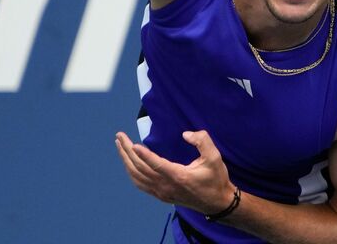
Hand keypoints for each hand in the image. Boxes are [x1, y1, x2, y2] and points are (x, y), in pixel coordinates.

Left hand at [115, 131, 236, 214]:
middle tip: (119, 136)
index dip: (144, 155)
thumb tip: (186, 134)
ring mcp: (162, 192)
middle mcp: (166, 186)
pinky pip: (140, 184)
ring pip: (137, 176)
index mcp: (179, 177)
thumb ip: (202, 141)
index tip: (132, 144)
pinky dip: (131, 172)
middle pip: (140, 168)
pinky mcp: (160, 195)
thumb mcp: (215, 158)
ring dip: (126, 160)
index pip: (156, 165)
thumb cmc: (216, 179)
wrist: (217, 203)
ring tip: (119, 145)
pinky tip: (128, 162)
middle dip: (127, 151)